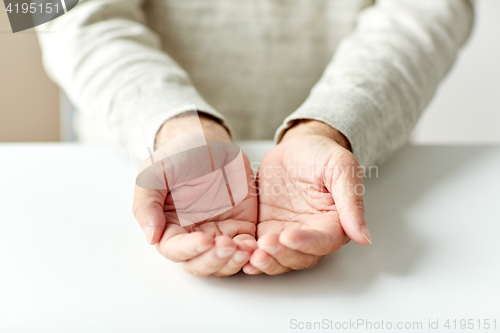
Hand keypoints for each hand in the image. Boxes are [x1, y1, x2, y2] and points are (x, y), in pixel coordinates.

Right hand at [133, 113, 257, 276]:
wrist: (209, 143)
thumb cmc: (179, 156)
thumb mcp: (155, 172)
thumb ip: (147, 203)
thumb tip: (151, 238)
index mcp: (169, 227)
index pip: (175, 250)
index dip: (189, 249)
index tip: (204, 239)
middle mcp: (193, 236)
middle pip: (200, 264)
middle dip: (214, 261)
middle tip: (228, 246)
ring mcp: (219, 234)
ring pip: (223, 263)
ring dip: (234, 261)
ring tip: (245, 248)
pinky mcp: (241, 228)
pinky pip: (246, 248)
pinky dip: (251, 251)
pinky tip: (256, 245)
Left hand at [245, 120, 370, 274]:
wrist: (296, 147)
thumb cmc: (321, 153)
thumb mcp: (340, 168)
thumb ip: (351, 202)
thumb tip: (364, 237)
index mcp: (334, 222)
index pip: (323, 242)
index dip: (306, 243)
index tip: (288, 236)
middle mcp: (311, 234)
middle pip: (299, 257)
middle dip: (281, 255)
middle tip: (264, 247)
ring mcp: (288, 233)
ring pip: (280, 258)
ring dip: (266, 260)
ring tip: (251, 254)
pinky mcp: (267, 229)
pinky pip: (260, 248)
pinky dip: (251, 254)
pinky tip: (240, 253)